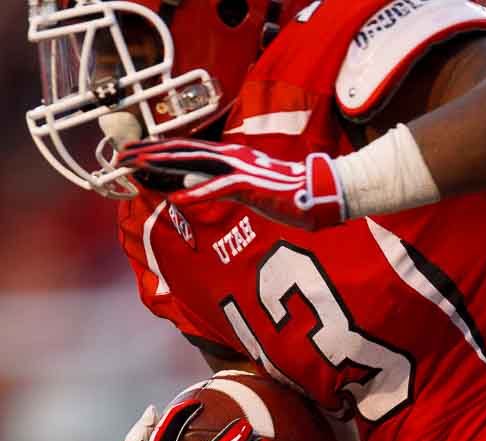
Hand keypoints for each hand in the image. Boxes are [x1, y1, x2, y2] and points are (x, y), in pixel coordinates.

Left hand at [119, 139, 345, 230]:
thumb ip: (225, 185)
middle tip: (122, 154)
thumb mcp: (249, 188)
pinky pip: (218, 189)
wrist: (317, 194)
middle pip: (182, 151)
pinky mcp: (250, 186)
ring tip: (139, 167)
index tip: (134, 152)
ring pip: (194, 164)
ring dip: (165, 165)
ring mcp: (240, 169)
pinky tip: (178, 199)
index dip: (158, 149)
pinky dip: (197, 194)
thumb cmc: (288, 194)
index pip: (187, 149)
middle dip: (150, 152)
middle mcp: (231, 156)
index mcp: (230, 156)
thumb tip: (202, 189)